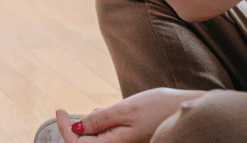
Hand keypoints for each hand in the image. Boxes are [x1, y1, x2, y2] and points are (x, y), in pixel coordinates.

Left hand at [54, 88, 204, 142]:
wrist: (188, 111)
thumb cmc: (160, 108)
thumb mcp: (125, 108)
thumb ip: (100, 120)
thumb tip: (76, 128)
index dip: (64, 130)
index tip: (59, 110)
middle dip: (75, 131)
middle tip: (66, 112)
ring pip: (97, 142)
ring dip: (89, 129)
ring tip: (95, 113)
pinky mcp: (130, 142)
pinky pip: (108, 139)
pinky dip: (101, 127)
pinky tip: (106, 115)